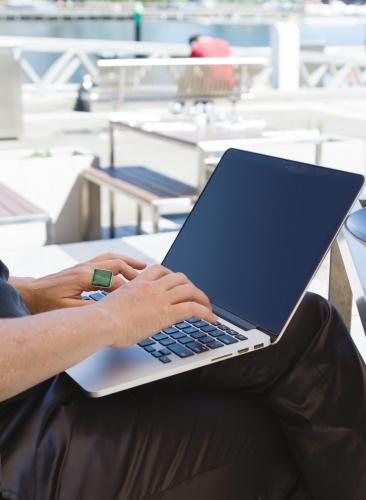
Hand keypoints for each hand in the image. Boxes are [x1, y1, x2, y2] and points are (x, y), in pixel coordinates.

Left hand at [10, 253, 146, 313]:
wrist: (31, 293)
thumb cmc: (47, 303)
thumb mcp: (68, 310)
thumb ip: (90, 309)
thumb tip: (110, 310)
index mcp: (85, 277)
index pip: (114, 280)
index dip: (128, 289)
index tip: (139, 297)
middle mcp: (86, 267)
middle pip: (116, 263)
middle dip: (134, 270)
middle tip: (148, 279)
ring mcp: (84, 265)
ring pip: (112, 258)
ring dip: (128, 261)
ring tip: (143, 266)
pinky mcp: (83, 268)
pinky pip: (105, 260)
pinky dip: (118, 262)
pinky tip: (126, 268)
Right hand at [96, 264, 216, 347]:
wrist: (100, 322)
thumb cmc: (100, 319)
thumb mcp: (113, 305)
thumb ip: (124, 305)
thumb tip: (125, 314)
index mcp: (138, 283)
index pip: (160, 270)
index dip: (172, 275)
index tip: (177, 282)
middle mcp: (152, 287)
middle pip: (180, 277)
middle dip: (191, 286)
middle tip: (196, 296)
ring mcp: (160, 298)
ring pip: (190, 289)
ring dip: (203, 298)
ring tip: (208, 308)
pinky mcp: (166, 313)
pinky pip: (193, 308)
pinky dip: (206, 312)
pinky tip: (212, 320)